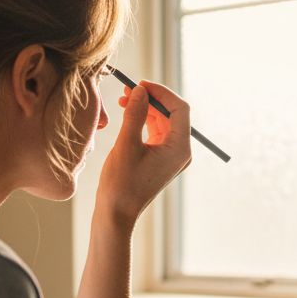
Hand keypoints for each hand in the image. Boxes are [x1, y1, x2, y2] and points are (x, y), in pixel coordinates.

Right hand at [97, 80, 192, 228]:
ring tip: (123, 98)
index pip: (180, 109)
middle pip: (173, 113)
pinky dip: (143, 120)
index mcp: (180, 148)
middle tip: (129, 88)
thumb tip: (139, 90)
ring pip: (163, 121)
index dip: (161, 92)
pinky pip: (156, 131)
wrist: (116, 213)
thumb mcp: (126, 145)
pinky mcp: (160, 158)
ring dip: (145, 108)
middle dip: (152, 98)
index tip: (140, 84)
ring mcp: (171, 155)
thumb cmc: (121, 184)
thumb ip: (134, 114)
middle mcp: (180, 151)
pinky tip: (127, 111)